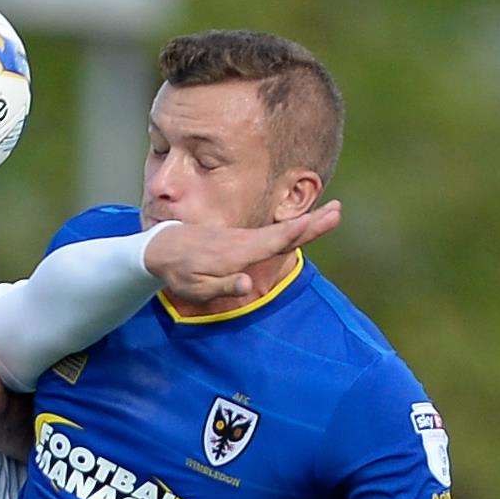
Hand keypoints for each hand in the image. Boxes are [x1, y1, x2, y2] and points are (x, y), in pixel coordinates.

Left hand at [144, 201, 341, 301]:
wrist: (161, 248)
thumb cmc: (179, 272)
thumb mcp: (195, 288)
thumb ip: (223, 286)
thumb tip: (248, 284)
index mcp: (235, 253)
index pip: (272, 243)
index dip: (296, 233)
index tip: (318, 220)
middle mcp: (243, 241)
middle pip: (283, 233)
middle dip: (311, 223)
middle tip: (338, 210)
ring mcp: (243, 238)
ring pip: (279, 230)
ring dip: (307, 222)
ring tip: (332, 212)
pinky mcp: (241, 239)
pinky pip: (270, 233)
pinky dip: (291, 227)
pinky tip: (307, 223)